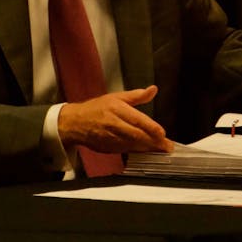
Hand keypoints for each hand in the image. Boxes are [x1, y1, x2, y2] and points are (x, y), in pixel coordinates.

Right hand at [58, 85, 173, 153]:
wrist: (75, 123)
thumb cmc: (96, 109)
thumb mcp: (116, 97)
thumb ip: (137, 96)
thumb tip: (153, 89)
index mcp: (116, 109)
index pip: (137, 119)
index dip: (151, 128)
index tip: (163, 133)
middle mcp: (113, 124)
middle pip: (136, 135)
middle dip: (153, 142)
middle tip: (167, 146)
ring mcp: (110, 138)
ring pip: (132, 145)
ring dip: (148, 149)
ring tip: (161, 150)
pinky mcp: (108, 148)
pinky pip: (125, 151)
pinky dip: (137, 152)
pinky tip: (147, 152)